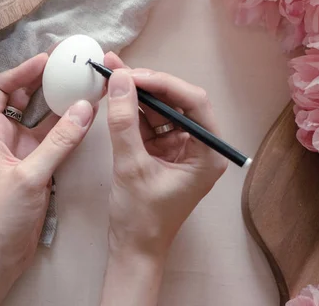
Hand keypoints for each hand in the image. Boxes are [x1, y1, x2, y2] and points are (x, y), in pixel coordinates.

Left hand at [0, 53, 95, 305]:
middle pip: (19, 98)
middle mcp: (4, 137)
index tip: (45, 62)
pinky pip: (52, 137)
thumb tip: (84, 109)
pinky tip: (83, 117)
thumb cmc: (2, 217)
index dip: (19, 71)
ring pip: (39, 117)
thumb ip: (59, 142)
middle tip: (66, 66)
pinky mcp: (36, 165)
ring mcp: (21, 151)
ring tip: (78, 85)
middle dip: (40, 80)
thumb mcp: (31, 176)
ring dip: (56, 102)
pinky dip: (66, 126)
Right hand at [100, 52, 227, 305]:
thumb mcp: (130, 167)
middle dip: (147, 85)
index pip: (194, 103)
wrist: (132, 250)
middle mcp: (200, 146)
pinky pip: (149, 123)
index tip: (132, 75)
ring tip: (110, 74)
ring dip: (136, 94)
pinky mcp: (163, 152)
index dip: (164, 84)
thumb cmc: (140, 217)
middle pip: (177, 102)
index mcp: (208, 153)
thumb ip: (123, 122)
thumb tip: (118, 79)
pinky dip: (131, 111)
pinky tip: (113, 96)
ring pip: (161, 110)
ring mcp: (180, 148)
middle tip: (117, 68)